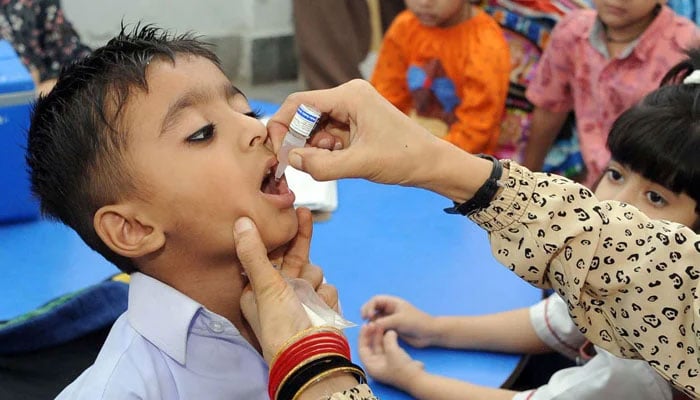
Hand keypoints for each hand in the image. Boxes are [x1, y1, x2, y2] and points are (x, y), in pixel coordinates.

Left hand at [234, 212, 335, 362]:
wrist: (311, 355)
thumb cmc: (280, 324)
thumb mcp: (263, 285)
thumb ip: (253, 252)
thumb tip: (241, 221)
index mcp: (259, 289)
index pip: (268, 254)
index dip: (277, 235)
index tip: (284, 215)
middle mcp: (280, 292)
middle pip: (293, 256)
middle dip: (299, 238)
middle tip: (303, 213)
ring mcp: (302, 298)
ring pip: (313, 270)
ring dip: (312, 280)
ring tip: (306, 297)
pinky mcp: (322, 304)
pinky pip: (327, 287)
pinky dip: (324, 296)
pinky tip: (319, 309)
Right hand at [267, 79, 448, 186]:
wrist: (431, 163)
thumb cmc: (404, 158)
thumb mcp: (360, 165)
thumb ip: (322, 165)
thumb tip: (292, 159)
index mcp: (349, 95)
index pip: (299, 103)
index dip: (282, 125)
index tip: (278, 151)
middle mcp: (348, 95)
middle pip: (304, 113)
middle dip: (299, 139)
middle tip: (301, 163)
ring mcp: (352, 108)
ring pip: (315, 125)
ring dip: (314, 146)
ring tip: (332, 161)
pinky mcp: (355, 121)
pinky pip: (328, 132)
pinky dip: (326, 148)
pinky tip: (340, 159)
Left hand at [358, 322, 424, 388]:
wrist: (417, 378)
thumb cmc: (402, 368)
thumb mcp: (393, 351)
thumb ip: (388, 338)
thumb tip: (389, 331)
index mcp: (371, 366)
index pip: (362, 349)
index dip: (363, 336)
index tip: (366, 326)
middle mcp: (376, 364)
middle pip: (370, 346)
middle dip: (372, 334)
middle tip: (375, 323)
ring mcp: (385, 362)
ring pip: (379, 345)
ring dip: (380, 335)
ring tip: (382, 324)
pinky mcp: (393, 359)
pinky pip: (387, 346)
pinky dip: (387, 339)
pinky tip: (389, 330)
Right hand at [361, 295, 437, 347]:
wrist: (429, 334)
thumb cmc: (416, 322)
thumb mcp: (399, 320)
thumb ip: (384, 322)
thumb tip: (370, 325)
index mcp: (393, 303)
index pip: (376, 300)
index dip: (369, 306)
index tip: (368, 316)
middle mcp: (390, 309)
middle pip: (373, 308)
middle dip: (367, 313)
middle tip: (364, 320)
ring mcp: (391, 319)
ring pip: (375, 318)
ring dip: (371, 322)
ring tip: (369, 329)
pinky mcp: (392, 329)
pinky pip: (380, 327)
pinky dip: (375, 330)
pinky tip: (374, 335)